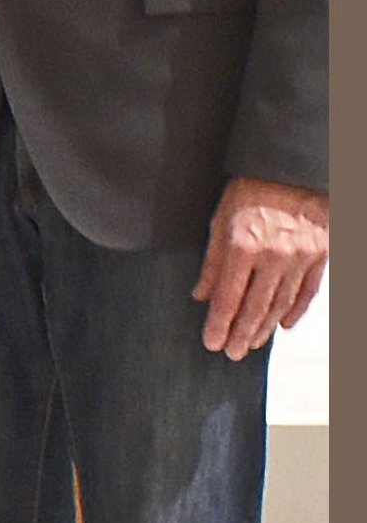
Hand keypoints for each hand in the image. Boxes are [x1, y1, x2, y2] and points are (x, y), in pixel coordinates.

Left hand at [195, 176, 327, 359]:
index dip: (219, 324)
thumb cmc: (250, 190)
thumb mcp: (220, 219)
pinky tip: (283, 326)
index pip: (229, 298)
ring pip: (282, 303)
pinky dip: (296, 311)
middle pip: (256, 307)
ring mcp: (302, 257)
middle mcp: (275, 256)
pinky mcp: (321, 254)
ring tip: (252, 344)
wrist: (294, 169)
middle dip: (242, 334)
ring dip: (266, 327)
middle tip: (231, 353)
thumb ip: (212, 261)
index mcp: (243, 246)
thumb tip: (201, 296)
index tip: (211, 343)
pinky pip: (308, 291)